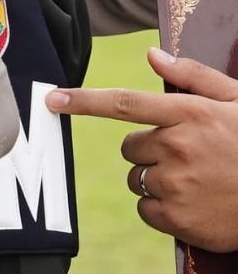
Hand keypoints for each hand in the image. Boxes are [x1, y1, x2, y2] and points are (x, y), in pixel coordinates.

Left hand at [48, 49, 237, 248]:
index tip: (53, 99)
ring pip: (137, 179)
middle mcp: (177, 146)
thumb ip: (194, 77)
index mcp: (190, 114)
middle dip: (148, 151)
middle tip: (185, 157)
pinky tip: (194, 204)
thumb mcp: (237, 101)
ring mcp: (175, 184)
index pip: (125, 103)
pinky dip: (163, 210)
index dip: (84, 101)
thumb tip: (152, 55)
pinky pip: (147, 210)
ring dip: (156, 180)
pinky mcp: (175, 218)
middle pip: (130, 147)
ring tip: (196, 181)